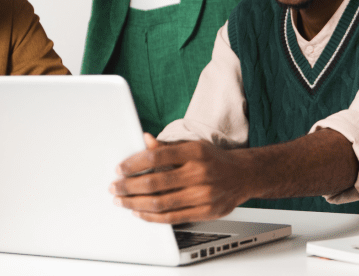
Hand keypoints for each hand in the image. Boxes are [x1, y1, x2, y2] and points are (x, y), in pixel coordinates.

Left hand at [109, 134, 250, 223]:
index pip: (157, 157)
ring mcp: (204, 194)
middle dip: (129, 186)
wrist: (244, 175)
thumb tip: (145, 140)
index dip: (134, 164)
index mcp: (195, 152)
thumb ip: (168, 148)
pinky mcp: (205, 212)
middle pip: (155, 183)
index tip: (119, 169)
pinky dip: (152, 216)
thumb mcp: (193, 147)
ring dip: (135, 203)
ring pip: (161, 203)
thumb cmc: (215, 160)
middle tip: (115, 187)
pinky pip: (172, 218)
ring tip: (122, 200)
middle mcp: (200, 173)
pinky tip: (140, 212)